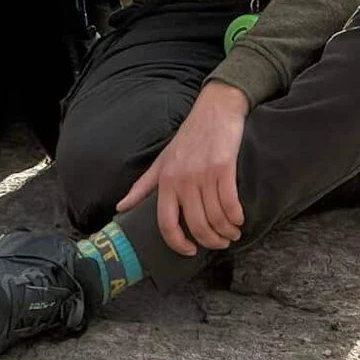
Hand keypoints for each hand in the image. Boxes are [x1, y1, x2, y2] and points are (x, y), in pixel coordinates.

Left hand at [118, 80, 249, 256]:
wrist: (215, 109)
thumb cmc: (189, 136)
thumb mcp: (161, 161)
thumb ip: (142, 186)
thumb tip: (120, 207)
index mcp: (166, 182)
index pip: (166, 224)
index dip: (178, 244)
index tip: (189, 251)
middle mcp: (183, 180)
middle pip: (196, 225)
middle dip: (211, 241)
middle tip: (220, 243)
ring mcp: (203, 174)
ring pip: (215, 217)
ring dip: (227, 231)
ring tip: (232, 233)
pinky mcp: (224, 167)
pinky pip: (230, 202)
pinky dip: (236, 216)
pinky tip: (239, 219)